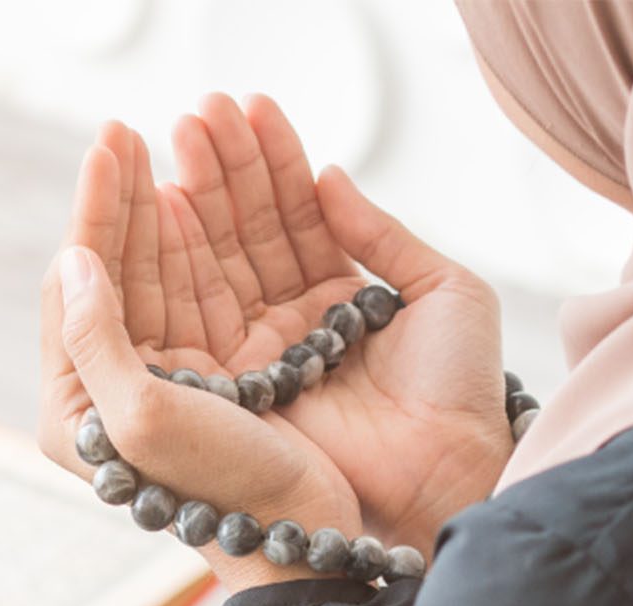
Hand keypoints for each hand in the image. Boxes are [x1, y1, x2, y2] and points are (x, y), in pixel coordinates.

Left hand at [38, 125, 360, 591]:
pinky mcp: (214, 374)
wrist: (300, 537)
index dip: (94, 209)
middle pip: (111, 269)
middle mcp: (111, 389)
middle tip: (127, 131)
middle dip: (121, 196)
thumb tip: (71, 261)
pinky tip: (200, 200)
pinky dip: (201, 240)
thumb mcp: (144, 416)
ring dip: (161, 207)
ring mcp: (164, 379)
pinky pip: (198, 290)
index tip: (110, 146)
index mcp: (74, 405)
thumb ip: (95, 339)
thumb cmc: (225, 488)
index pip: (75, 284)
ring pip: (156, 271)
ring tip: (169, 146)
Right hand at [164, 94, 511, 551]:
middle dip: (223, 168)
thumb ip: (383, 233)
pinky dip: (184, 254)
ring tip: (182, 133)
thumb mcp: (444, 292)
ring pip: (219, 259)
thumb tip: (327, 175)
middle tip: (201, 111)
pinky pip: (203, 307)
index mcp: (341, 301)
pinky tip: (171, 198)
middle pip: (248, 232)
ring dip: (198, 195)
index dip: (273, 162)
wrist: (448, 470)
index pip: (296, 218)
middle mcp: (293, 325)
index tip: (248, 108)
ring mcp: (260, 353)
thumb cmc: (461, 392)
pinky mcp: (235, 384)